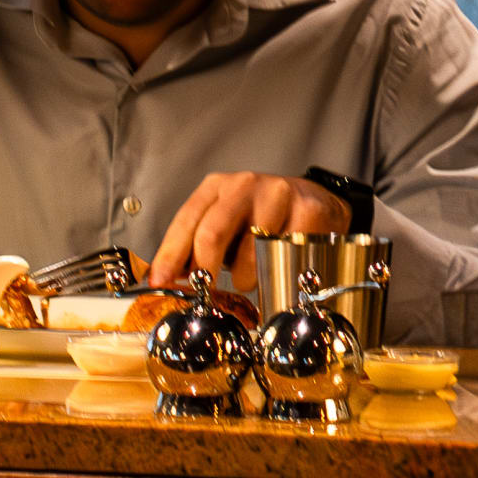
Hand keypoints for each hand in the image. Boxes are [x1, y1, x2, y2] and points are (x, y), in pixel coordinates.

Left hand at [146, 171, 347, 289]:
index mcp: (217, 187)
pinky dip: (279, 273)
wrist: (315, 201)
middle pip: (213, 233)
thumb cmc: (262, 219)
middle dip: (205, 271)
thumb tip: (166, 278)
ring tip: (252, 276)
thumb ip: (196, 247)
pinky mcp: (306, 210)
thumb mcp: (225, 225)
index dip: (170, 255)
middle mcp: (244, 185)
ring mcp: (277, 195)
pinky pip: (285, 256)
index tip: (161, 281)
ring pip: (251, 252)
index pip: (186, 221)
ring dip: (247, 278)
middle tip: (206, 293)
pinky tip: (280, 266)